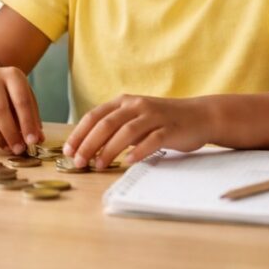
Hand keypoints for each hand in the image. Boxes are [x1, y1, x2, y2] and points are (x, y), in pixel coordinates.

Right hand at [0, 66, 42, 154]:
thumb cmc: (8, 92)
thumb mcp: (24, 97)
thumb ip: (32, 117)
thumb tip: (37, 139)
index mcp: (12, 74)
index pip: (21, 100)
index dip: (27, 123)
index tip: (32, 141)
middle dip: (10, 133)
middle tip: (18, 149)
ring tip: (7, 147)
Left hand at [63, 95, 209, 168]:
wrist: (199, 115)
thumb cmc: (162, 121)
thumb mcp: (135, 119)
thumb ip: (115, 128)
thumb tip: (88, 147)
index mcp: (124, 102)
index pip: (94, 116)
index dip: (79, 133)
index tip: (69, 150)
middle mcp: (136, 105)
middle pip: (106, 124)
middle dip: (89, 143)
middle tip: (79, 162)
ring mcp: (153, 116)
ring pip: (126, 132)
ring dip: (110, 149)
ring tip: (98, 165)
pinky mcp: (170, 129)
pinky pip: (151, 140)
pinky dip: (138, 152)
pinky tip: (128, 162)